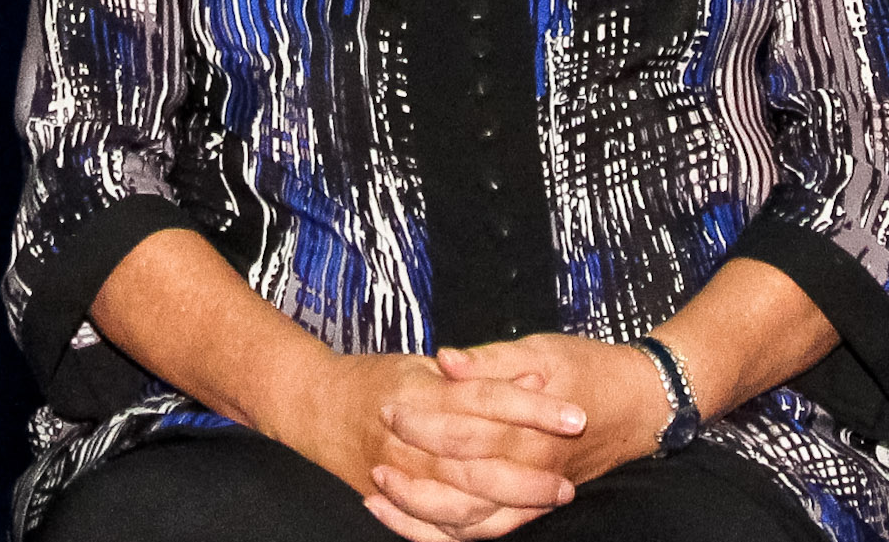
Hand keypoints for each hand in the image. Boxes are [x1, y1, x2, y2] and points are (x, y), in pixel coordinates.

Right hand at [266, 348, 585, 540]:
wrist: (312, 404)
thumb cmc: (374, 379)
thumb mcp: (424, 364)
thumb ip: (478, 370)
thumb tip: (530, 378)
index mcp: (421, 390)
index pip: (487, 399)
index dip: (534, 409)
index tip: (576, 415)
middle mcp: (409, 435)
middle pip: (479, 460)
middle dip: (529, 474)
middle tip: (568, 481)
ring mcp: (397, 472)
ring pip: (460, 501)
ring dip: (509, 505)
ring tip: (547, 500)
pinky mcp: (389, 499)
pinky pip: (432, 527)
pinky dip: (469, 530)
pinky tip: (503, 523)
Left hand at [360, 334, 667, 539]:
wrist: (640, 405)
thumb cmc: (589, 369)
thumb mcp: (540, 349)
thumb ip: (489, 360)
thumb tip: (445, 361)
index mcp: (528, 425)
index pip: (463, 429)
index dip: (422, 420)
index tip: (387, 406)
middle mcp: (531, 468)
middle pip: (458, 478)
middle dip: (411, 469)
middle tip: (374, 454)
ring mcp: (533, 495)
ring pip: (468, 520)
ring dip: (419, 511)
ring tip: (377, 495)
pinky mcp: (534, 509)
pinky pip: (485, 534)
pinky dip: (445, 534)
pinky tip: (412, 522)